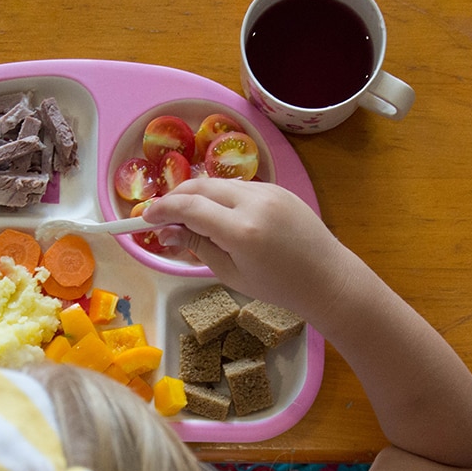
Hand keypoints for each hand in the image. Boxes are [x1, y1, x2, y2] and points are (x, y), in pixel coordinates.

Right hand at [142, 178, 348, 315]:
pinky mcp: (278, 188)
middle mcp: (255, 202)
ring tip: (187, 219)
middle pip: (200, 186)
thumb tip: (165, 233)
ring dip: (196, 196)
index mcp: (241, 230)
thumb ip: (196, 247)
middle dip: (175, 198)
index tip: (145, 218)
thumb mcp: (230, 273)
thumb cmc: (278, 287)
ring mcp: (269, 191)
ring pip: (218, 183)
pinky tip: (217, 216)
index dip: (161, 210)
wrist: (327, 278)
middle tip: (161, 217)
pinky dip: (219, 196)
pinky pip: (238, 186)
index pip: (189, 207)